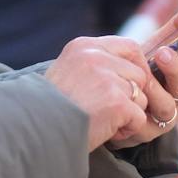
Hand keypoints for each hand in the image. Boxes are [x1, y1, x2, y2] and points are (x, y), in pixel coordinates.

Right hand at [44, 35, 167, 149]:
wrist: (36, 130)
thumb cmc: (51, 107)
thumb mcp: (68, 72)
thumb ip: (95, 64)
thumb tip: (130, 68)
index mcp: (84, 47)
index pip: (130, 46)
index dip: (137, 66)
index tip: (132, 84)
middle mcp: (96, 58)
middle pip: (139, 75)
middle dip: (132, 96)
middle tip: (110, 111)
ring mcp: (107, 79)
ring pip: (141, 97)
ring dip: (128, 114)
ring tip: (103, 122)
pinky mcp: (116, 102)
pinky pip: (139, 117)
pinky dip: (127, 129)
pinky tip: (106, 131)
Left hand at [109, 2, 177, 147]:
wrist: (114, 103)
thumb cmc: (141, 71)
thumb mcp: (155, 49)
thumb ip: (176, 30)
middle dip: (176, 69)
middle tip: (164, 53)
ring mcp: (164, 118)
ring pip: (167, 106)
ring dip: (156, 90)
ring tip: (143, 76)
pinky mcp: (144, 131)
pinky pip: (143, 121)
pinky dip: (136, 107)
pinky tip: (128, 95)